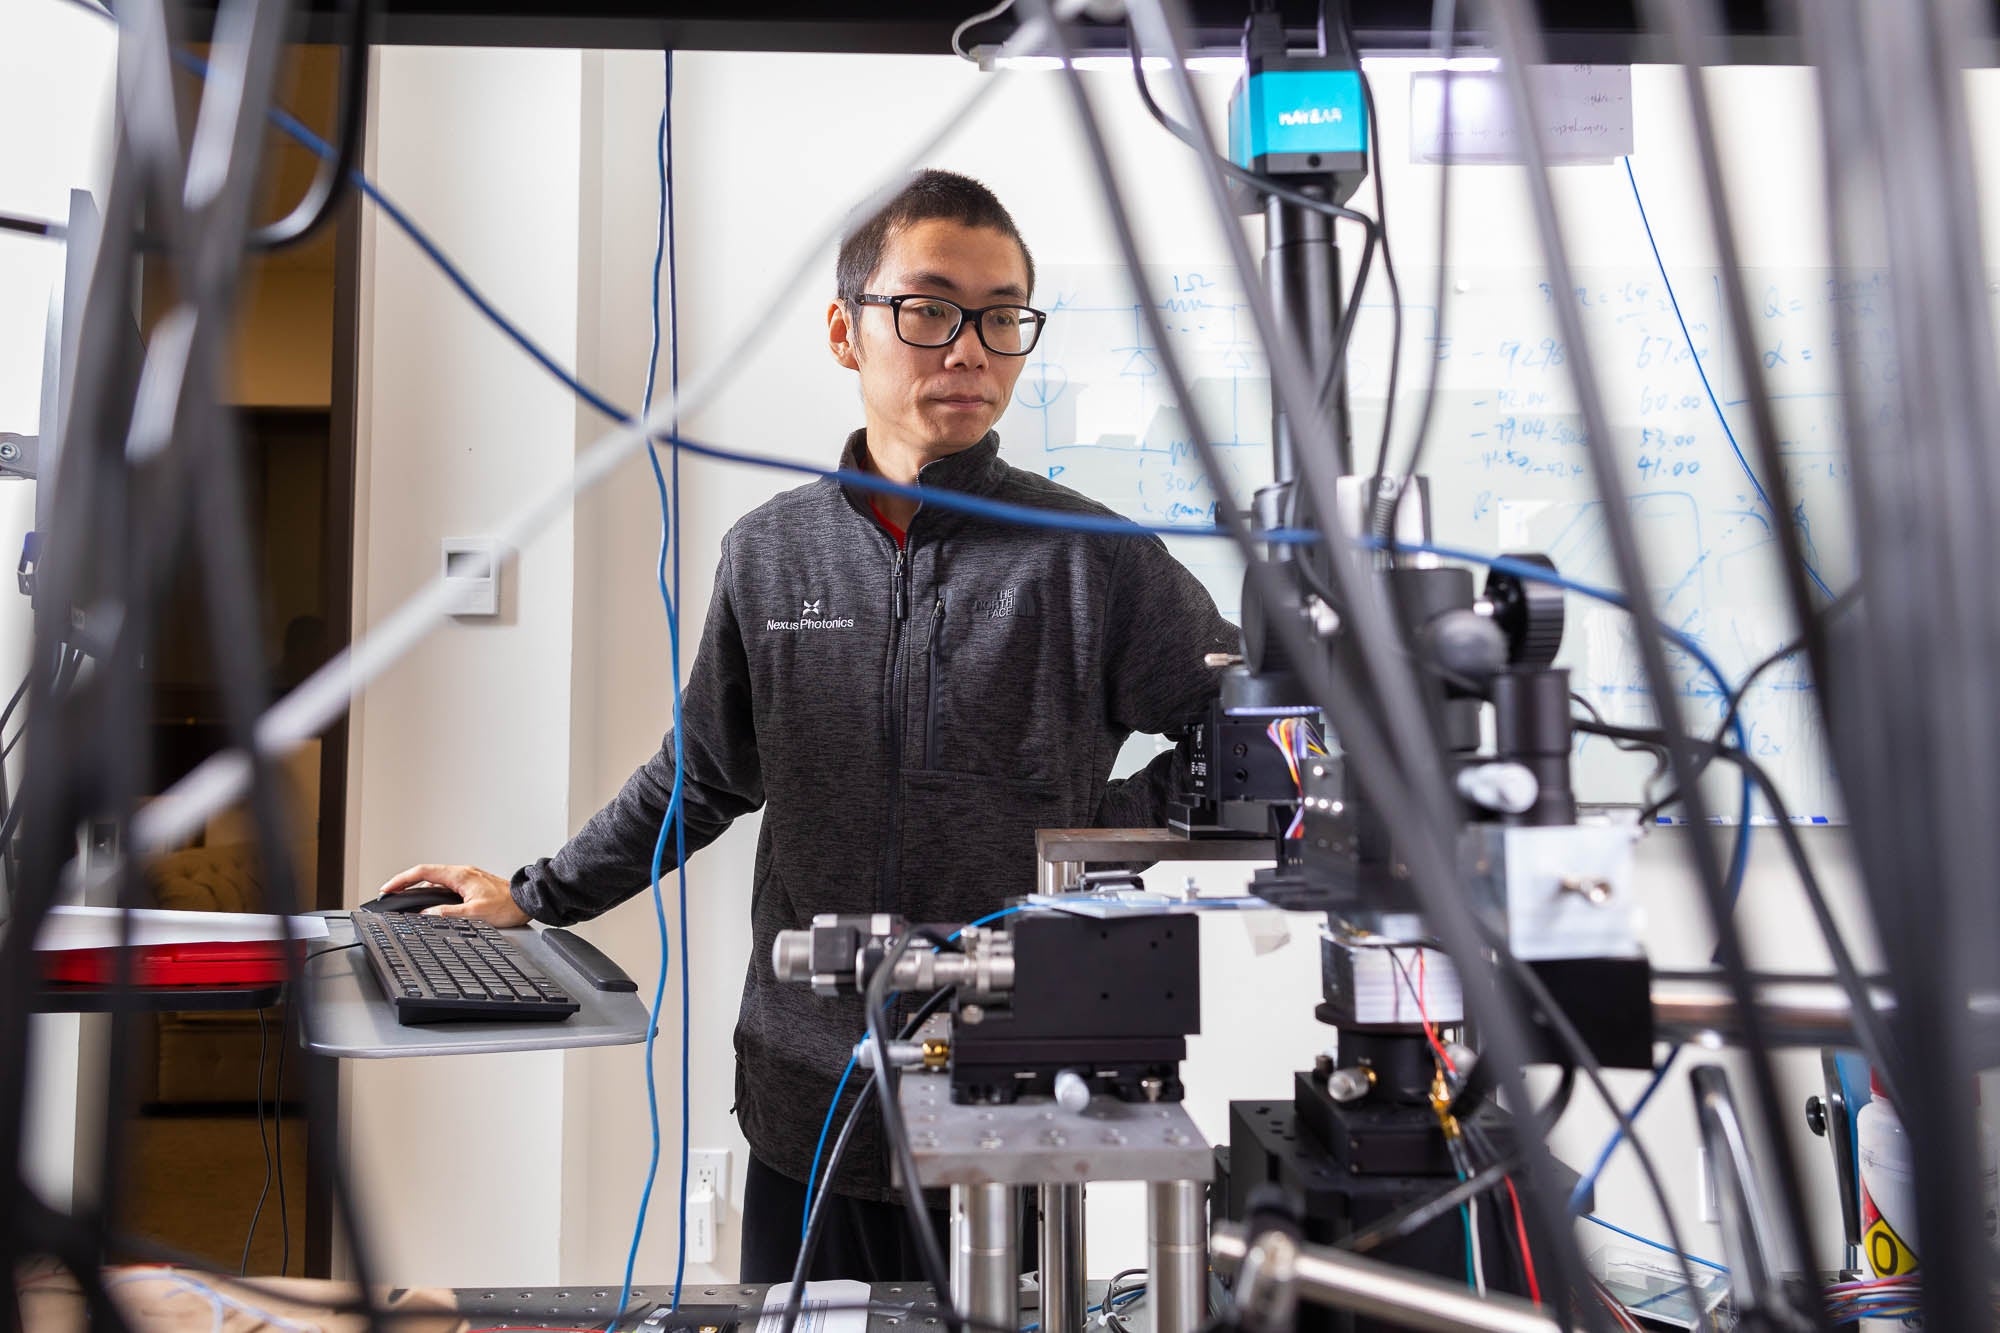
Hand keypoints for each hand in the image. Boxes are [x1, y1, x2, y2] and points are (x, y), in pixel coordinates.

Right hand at [376, 864, 529, 927]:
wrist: (527, 902)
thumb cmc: (508, 905)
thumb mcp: (475, 914)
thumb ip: (448, 914)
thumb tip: (426, 915)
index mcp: (459, 875)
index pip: (422, 873)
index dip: (401, 880)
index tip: (388, 888)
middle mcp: (461, 873)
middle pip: (426, 874)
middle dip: (405, 883)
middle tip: (390, 894)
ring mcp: (467, 878)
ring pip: (435, 880)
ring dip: (418, 887)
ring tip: (404, 898)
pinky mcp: (471, 885)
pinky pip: (445, 885)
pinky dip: (432, 891)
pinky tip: (429, 902)